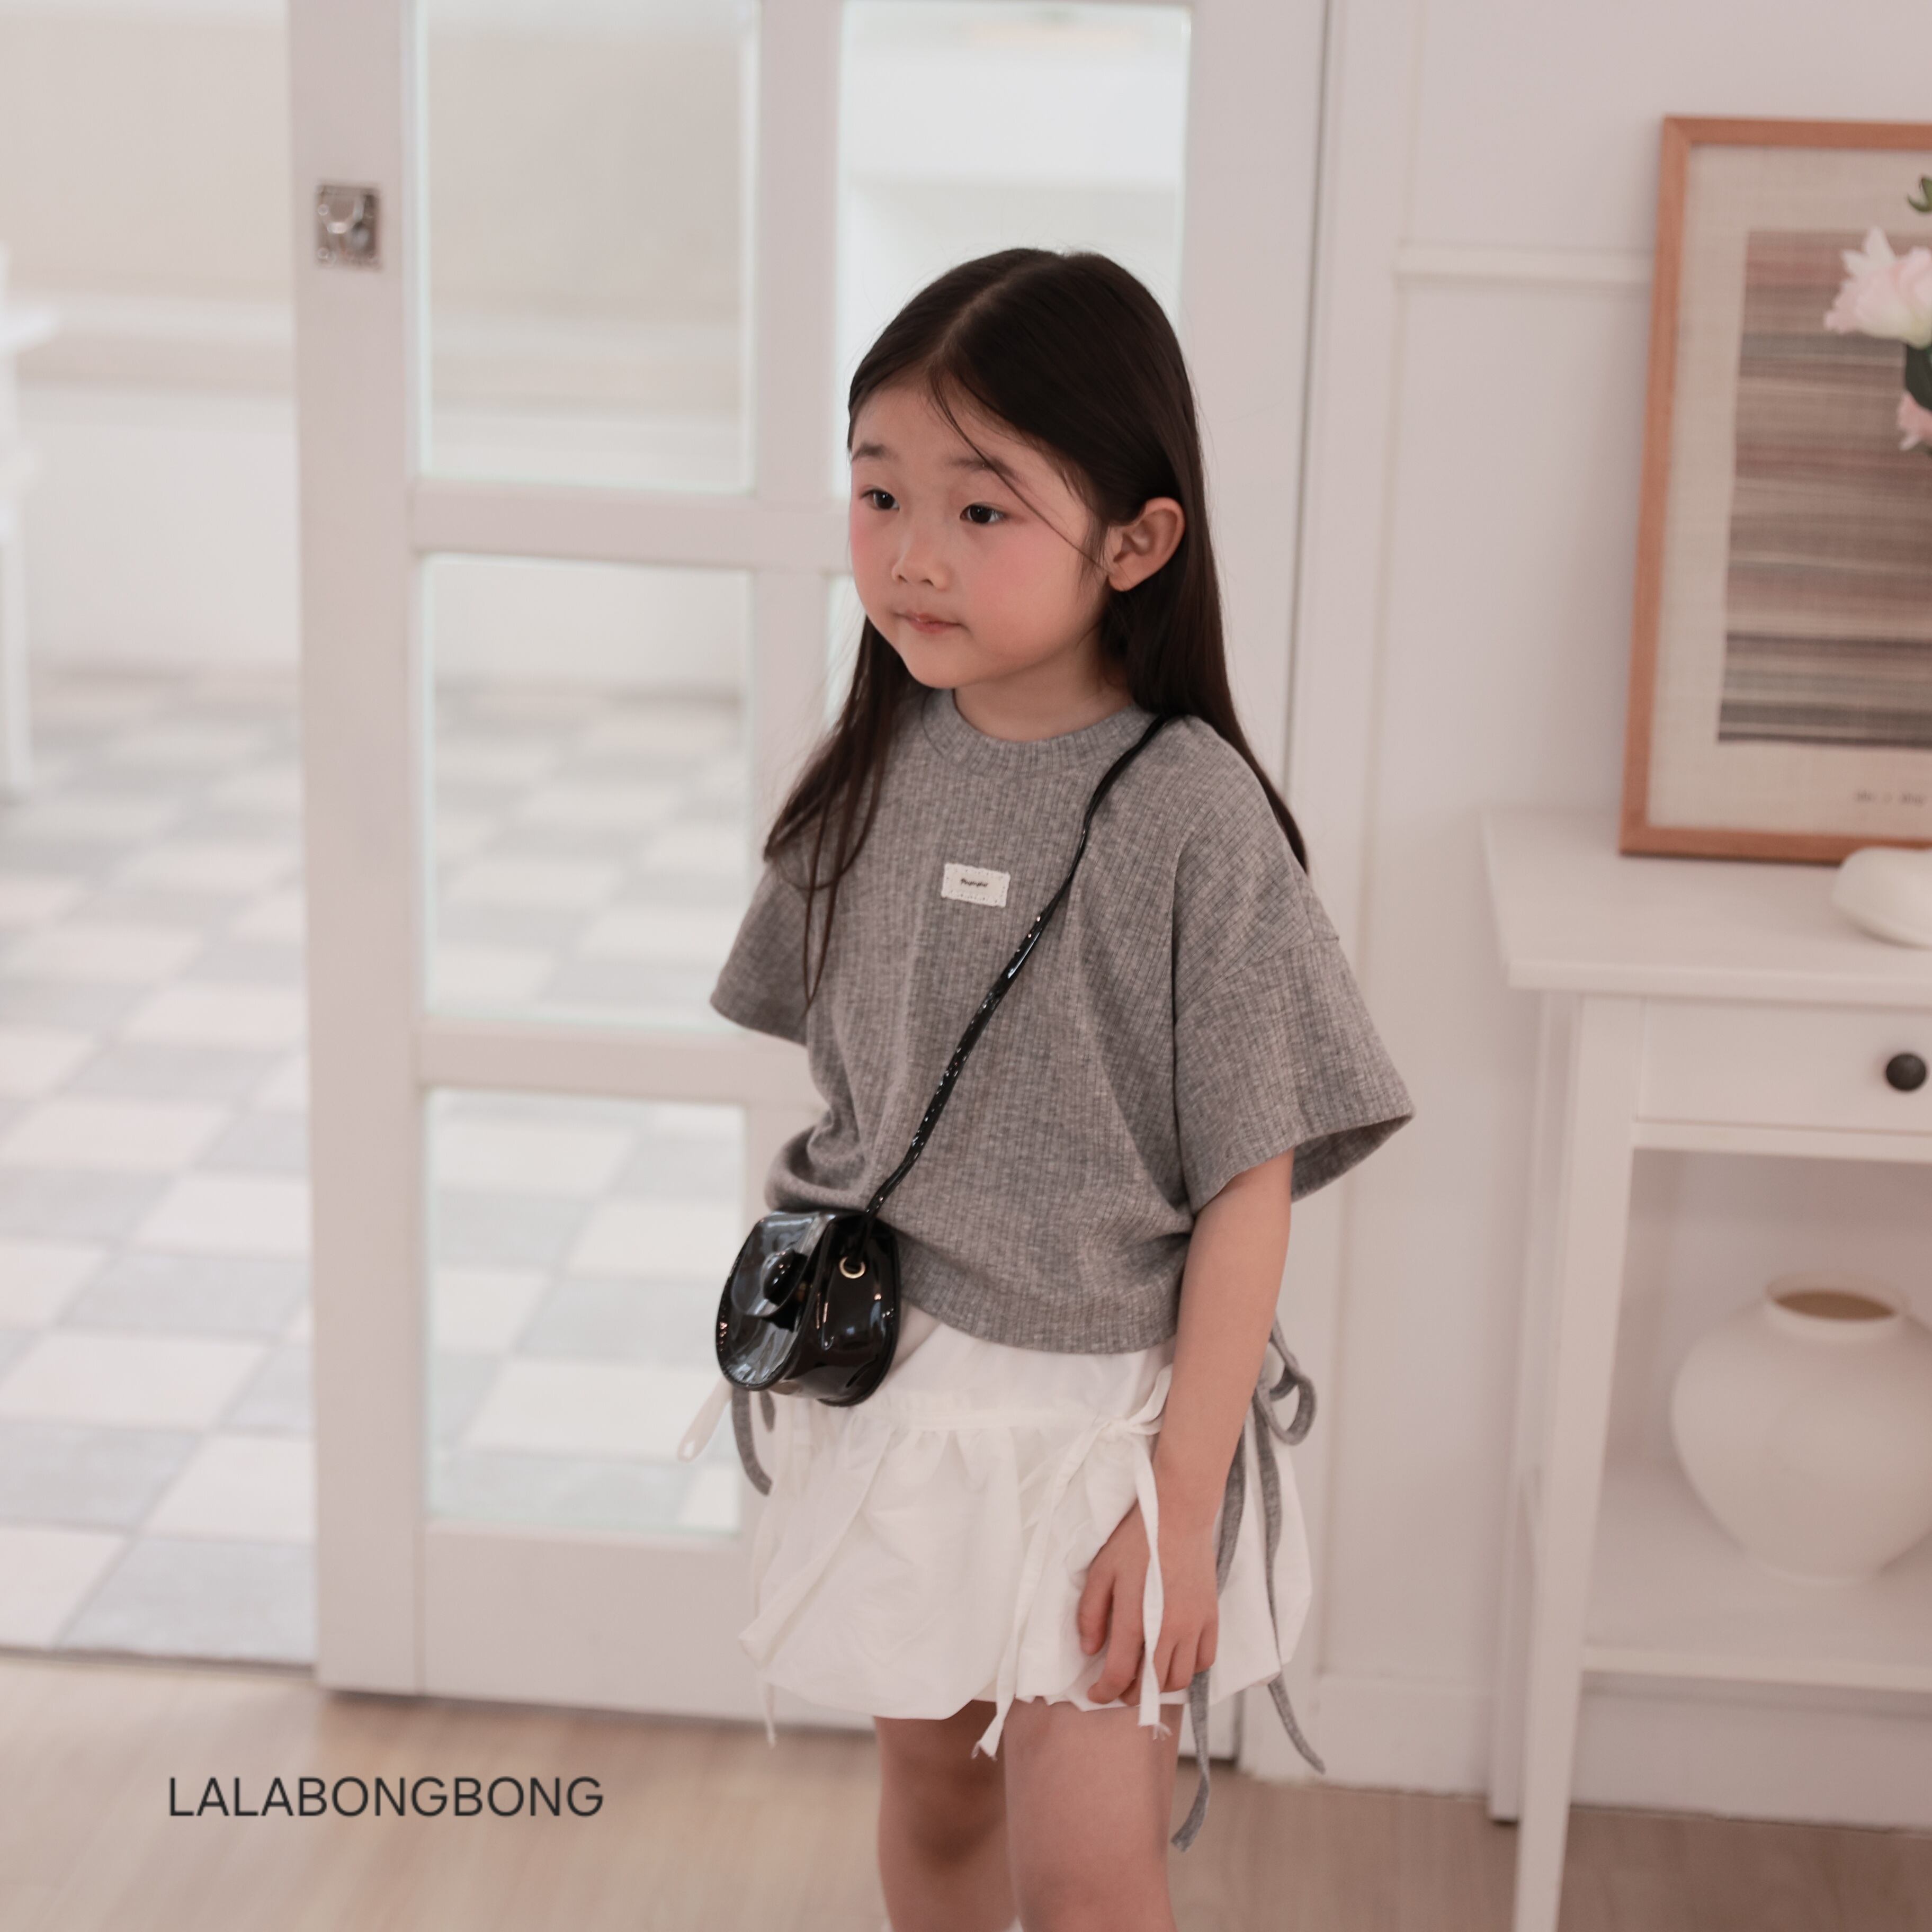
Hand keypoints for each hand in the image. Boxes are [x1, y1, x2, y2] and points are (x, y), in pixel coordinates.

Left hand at [1076, 1499, 1219, 1704]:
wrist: (1179, 1515)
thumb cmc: (1136, 1540)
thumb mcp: (1101, 1571)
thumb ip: (1091, 1613)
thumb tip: (1090, 1650)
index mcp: (1135, 1618)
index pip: (1120, 1674)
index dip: (1104, 1693)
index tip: (1095, 1694)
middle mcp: (1168, 1629)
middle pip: (1152, 1686)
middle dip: (1131, 1694)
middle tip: (1118, 1687)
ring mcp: (1194, 1625)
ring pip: (1180, 1679)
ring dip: (1159, 1685)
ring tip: (1145, 1673)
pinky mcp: (1212, 1617)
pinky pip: (1205, 1660)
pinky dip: (1189, 1668)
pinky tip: (1173, 1656)